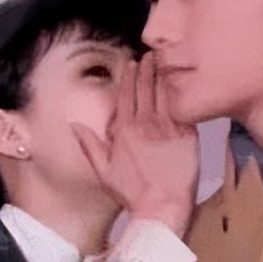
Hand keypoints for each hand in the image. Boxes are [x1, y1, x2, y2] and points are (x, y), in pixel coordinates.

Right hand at [71, 52, 198, 236]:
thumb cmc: (132, 194)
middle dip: (147, 69)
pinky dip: (182, 94)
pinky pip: (184, 109)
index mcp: (125, 131)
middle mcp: (146, 125)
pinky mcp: (188, 136)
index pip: (126, 96)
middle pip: (146, 89)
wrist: (163, 208)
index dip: (130, 77)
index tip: (132, 62)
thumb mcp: (104, 171)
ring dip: (163, 75)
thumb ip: (90, 145)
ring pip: (165, 94)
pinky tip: (183, 82)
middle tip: (150, 53)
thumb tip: (75, 125)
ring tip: (164, 60)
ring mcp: (168, 128)